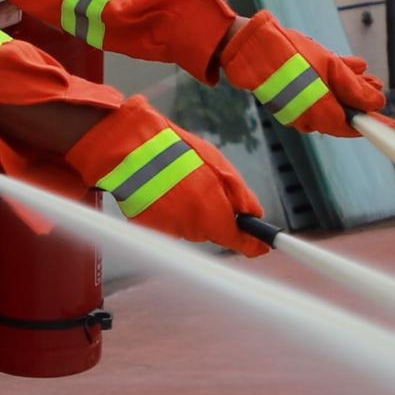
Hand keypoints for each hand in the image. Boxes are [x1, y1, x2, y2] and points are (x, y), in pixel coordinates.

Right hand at [75, 102, 266, 255]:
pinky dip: (170, 209)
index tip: (262, 245)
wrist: (132, 150)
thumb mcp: (220, 168)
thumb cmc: (177, 154)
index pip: (241, 242)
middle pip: (214, 232)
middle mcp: (193, 230)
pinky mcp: (150, 227)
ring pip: (191, 227)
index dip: (252, 243)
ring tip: (179, 182)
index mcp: (214, 217)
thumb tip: (255, 216)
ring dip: (190, 209)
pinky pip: (169, 222)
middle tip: (204, 185)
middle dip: (214, 213)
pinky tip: (163, 188)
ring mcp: (170, 231)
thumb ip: (241, 197)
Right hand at [217, 14, 386, 138]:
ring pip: (332, 100)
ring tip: (367, 76)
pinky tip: (351, 67)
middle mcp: (308, 117)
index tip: (392, 124)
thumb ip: (354, 87)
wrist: (252, 47)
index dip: (373, 125)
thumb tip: (376, 102)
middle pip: (343, 113)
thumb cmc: (290, 57)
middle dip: (362, 101)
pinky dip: (334, 81)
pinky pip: (318, 92)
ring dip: (350, 88)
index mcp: (319, 114)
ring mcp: (298, 107)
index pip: (352, 127)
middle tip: (378, 88)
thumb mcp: (330, 67)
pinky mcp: (291, 95)